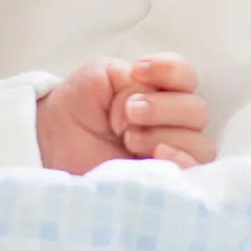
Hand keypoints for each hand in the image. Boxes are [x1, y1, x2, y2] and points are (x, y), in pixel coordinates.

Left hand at [36, 54, 215, 174]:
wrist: (52, 145)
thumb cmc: (78, 108)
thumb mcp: (99, 76)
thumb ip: (128, 77)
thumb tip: (145, 100)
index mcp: (159, 91)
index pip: (186, 77)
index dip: (171, 70)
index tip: (138, 71)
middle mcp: (172, 122)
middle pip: (196, 110)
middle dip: (163, 107)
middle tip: (128, 112)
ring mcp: (171, 152)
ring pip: (197, 141)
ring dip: (165, 134)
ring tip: (129, 139)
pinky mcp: (166, 179)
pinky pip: (195, 171)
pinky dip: (181, 159)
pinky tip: (157, 154)